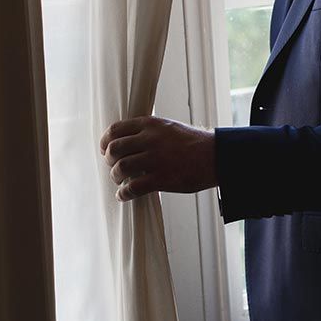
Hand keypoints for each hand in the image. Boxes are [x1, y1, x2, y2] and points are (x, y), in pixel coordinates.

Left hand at [99, 115, 216, 201]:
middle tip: (114, 167)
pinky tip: (124, 195)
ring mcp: (156, 159)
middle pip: (114, 149)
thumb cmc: (193, 143)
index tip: (105, 150)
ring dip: (115, 177)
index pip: (116, 129)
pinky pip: (133, 187)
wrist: (215, 156)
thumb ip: (148, 131)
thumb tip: (127, 141)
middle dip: (109, 161)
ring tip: (120, 182)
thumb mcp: (169, 127)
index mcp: (151, 124)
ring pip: (120, 168)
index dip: (105, 142)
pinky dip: (124, 193)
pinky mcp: (162, 178)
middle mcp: (150, 139)